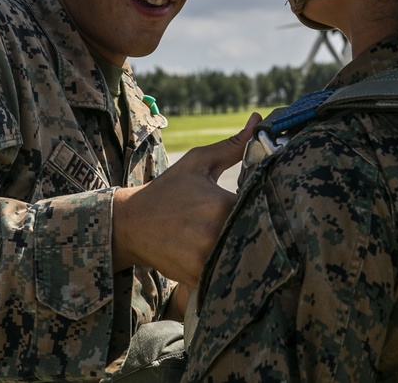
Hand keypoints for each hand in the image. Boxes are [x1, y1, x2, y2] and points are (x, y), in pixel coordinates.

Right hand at [113, 112, 260, 286]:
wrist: (130, 224)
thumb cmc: (168, 190)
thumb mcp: (198, 163)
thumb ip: (232, 146)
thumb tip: (259, 120)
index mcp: (221, 203)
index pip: (261, 206)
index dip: (267, 206)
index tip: (264, 204)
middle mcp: (215, 233)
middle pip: (253, 234)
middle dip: (255, 229)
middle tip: (249, 226)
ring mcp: (205, 258)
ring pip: (240, 256)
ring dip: (241, 250)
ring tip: (233, 240)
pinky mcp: (197, 277)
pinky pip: (223, 275)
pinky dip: (224, 267)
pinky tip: (216, 255)